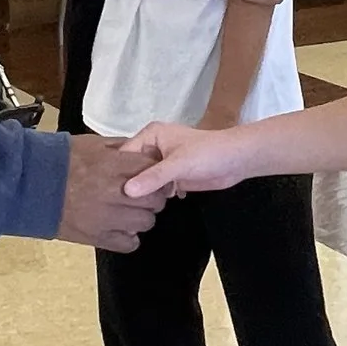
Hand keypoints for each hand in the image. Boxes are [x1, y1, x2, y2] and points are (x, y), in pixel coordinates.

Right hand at [56, 135, 163, 252]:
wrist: (28, 185)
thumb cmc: (58, 161)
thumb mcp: (90, 144)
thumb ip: (118, 147)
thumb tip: (140, 151)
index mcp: (112, 166)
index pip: (151, 170)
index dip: (155, 172)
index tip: (152, 175)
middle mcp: (113, 193)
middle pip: (154, 199)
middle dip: (153, 196)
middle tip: (144, 195)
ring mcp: (106, 218)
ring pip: (146, 222)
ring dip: (142, 217)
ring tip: (130, 212)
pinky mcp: (96, 237)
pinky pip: (129, 243)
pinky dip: (129, 237)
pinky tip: (121, 228)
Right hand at [123, 122, 251, 201]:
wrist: (237, 161)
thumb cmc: (208, 153)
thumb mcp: (178, 164)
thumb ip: (154, 177)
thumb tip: (128, 192)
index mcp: (151, 135)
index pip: (124, 154)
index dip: (116, 172)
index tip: (108, 192)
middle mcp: (153, 148)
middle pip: (132, 169)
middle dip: (129, 185)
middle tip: (120, 206)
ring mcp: (163, 163)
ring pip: (144, 181)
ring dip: (143, 194)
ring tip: (133, 210)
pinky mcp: (173, 178)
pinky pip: (156, 189)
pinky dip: (154, 198)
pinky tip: (149, 210)